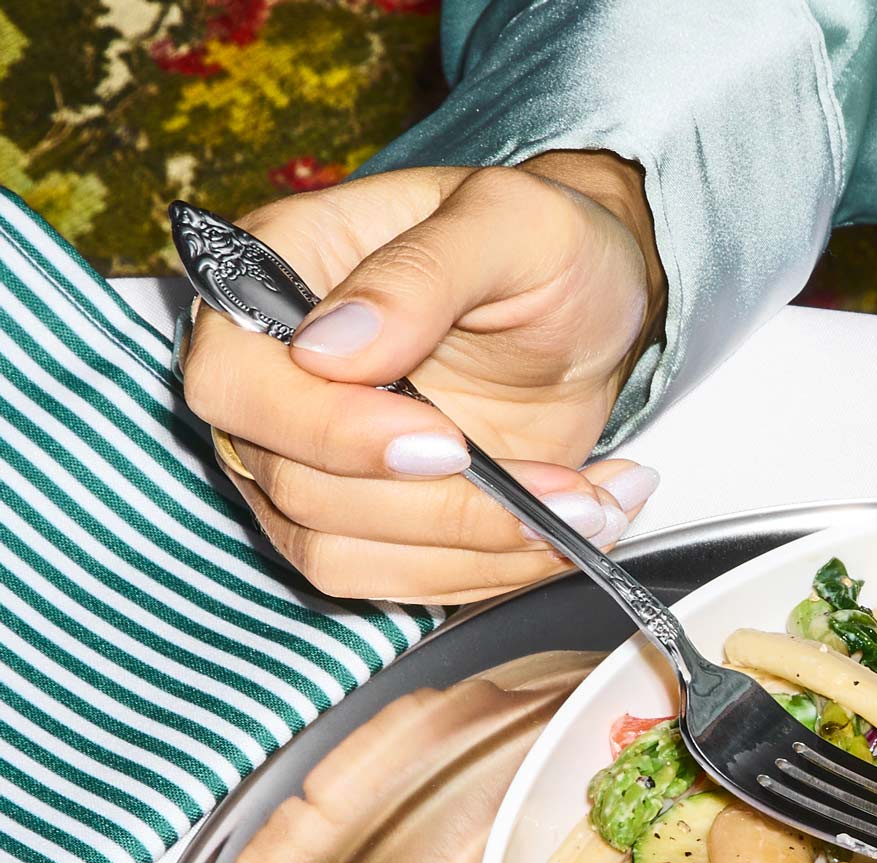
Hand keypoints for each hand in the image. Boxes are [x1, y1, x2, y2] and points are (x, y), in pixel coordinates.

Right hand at [182, 154, 665, 603]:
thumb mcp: (510, 224)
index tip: (446, 443)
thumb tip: (329, 348)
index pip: (235, 383)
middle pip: (301, 489)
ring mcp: (321, 461)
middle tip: (562, 492)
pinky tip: (578, 526)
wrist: (601, 306)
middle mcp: (278, 381)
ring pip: (351, 555)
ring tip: (590, 511)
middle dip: (444, 509)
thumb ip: (421, 273)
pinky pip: (407, 581)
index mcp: (275, 276)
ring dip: (482, 552)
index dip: (330, 432)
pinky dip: (501, 571)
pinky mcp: (380, 521)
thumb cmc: (546, 246)